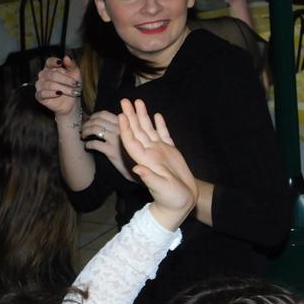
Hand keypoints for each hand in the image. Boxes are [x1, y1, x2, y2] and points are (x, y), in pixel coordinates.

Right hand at [35, 56, 82, 117]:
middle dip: (65, 80)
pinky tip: (59, 94)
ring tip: (72, 92)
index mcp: (50, 68)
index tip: (61, 63)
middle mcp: (43, 76)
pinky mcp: (39, 96)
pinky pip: (42, 93)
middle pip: (51, 74)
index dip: (54, 62)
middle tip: (75, 84)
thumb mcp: (75, 73)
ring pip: (49, 84)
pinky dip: (51, 93)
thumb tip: (66, 57)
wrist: (72, 102)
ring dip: (63, 88)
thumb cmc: (72, 86)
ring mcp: (40, 86)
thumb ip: (71, 64)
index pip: (49, 62)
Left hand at [81, 110, 132, 181]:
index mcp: (123, 123)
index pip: (104, 114)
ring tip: (83, 136)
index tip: (90, 120)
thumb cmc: (132, 151)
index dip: (94, 116)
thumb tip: (102, 122)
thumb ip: (119, 128)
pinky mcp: (110, 151)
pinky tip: (87, 146)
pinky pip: (94, 144)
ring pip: (94, 129)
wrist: (138, 168)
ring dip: (85, 131)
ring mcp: (115, 140)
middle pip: (97, 120)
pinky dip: (88, 144)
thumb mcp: (129, 136)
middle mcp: (119, 129)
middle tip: (83, 128)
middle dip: (87, 123)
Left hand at [118, 99, 197, 230]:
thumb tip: (137, 168)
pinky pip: (164, 135)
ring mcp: (159, 152)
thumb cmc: (171, 199)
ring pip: (149, 130)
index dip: (126, 128)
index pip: (132, 141)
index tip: (121, 115)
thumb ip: (150, 178)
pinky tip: (156, 115)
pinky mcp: (171, 152)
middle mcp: (150, 153)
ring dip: (143, 116)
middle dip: (131, 115)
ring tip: (138, 101)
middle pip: (137, 131)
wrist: (182, 203)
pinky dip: (160, 125)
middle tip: (125, 100)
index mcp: (145, 160)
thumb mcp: (161, 189)